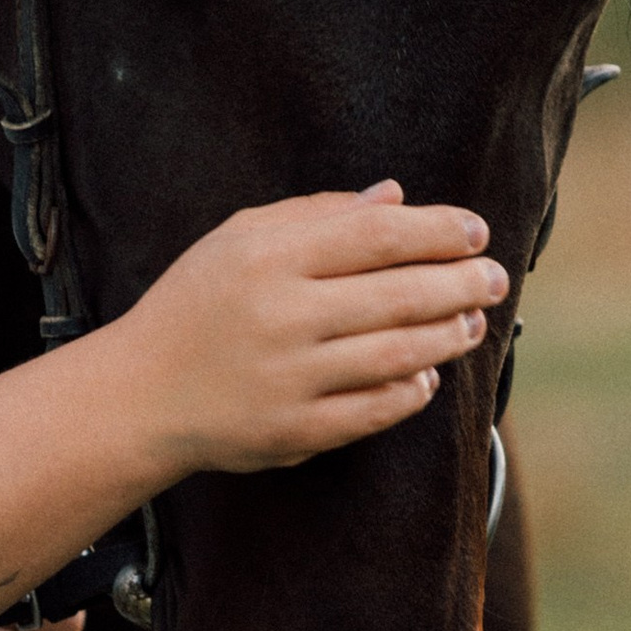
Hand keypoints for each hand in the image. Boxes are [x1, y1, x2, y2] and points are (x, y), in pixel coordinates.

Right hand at [102, 180, 507, 478]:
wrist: (136, 395)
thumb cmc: (194, 305)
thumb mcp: (237, 240)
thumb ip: (315, 214)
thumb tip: (396, 197)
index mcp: (267, 258)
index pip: (377, 236)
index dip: (438, 231)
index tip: (476, 231)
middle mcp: (281, 316)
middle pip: (400, 295)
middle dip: (462, 283)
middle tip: (494, 278)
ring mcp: (290, 379)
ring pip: (400, 354)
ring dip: (450, 336)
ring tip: (472, 322)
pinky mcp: (295, 432)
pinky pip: (376, 410)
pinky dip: (413, 391)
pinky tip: (428, 374)